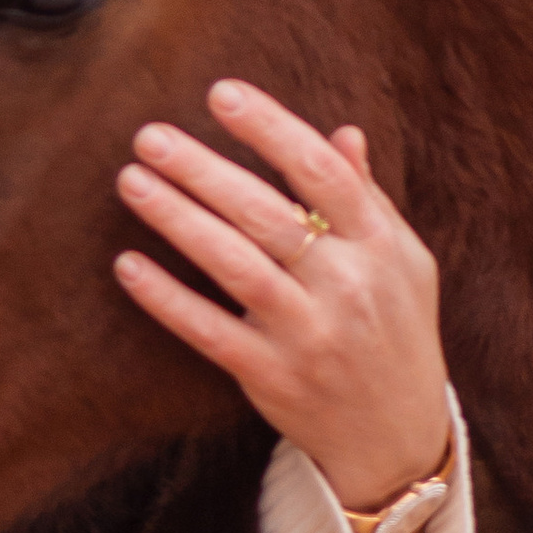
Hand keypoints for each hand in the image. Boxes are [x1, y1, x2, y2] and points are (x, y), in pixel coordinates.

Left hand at [115, 79, 449, 532]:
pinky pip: (208, 330)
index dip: (270, 128)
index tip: (221, 93)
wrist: (399, 438)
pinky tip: (127, 264)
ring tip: (131, 181)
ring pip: (233, 265)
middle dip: (204, 169)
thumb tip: (343, 132)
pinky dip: (166, 298)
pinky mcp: (271, 376)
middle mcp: (348, 287)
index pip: (322, 172)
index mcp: (382, 246)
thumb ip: (368, 199)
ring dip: (177, 219)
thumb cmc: (396, 332)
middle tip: (149, 135)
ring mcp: (308, 335)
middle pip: (267, 214)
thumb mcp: (404, 263)